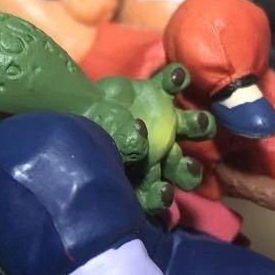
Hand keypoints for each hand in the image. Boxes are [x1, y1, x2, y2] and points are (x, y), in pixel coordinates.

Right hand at [92, 65, 215, 213]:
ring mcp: (163, 122)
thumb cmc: (85, 133)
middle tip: (187, 164)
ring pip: (193, 127)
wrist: (74, 103)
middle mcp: (159, 152)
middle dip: (189, 170)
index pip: (154, 195)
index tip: (164, 190)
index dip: (162, 197)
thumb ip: (121, 146)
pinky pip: (174, 84)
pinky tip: (177, 77)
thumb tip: (140, 140)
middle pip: (182, 169)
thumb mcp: (98, 145)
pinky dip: (178, 78)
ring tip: (199, 122)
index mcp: (140, 174)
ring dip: (200, 125)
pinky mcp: (158, 94)